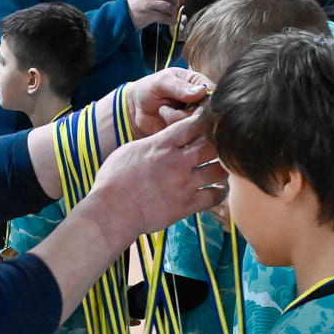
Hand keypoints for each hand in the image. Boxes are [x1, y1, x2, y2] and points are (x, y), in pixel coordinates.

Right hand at [91, 114, 226, 240]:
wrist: (111, 212)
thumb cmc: (112, 181)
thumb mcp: (129, 151)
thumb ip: (152, 143)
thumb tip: (164, 138)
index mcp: (162, 145)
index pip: (194, 124)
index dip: (205, 121)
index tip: (208, 123)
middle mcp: (177, 162)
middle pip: (213, 145)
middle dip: (217, 143)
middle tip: (218, 147)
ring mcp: (184, 184)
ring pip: (219, 170)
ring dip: (222, 167)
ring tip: (220, 167)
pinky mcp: (187, 205)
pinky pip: (215, 196)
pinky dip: (219, 192)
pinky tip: (216, 189)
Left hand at [126, 67, 213, 138]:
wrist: (134, 108)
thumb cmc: (149, 89)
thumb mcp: (162, 82)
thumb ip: (180, 87)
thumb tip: (201, 92)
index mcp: (200, 84)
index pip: (213, 95)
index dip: (203, 101)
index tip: (187, 101)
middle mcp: (201, 103)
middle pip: (206, 113)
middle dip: (184, 112)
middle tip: (165, 105)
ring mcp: (194, 119)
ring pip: (195, 125)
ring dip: (174, 119)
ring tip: (162, 110)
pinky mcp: (186, 132)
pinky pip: (185, 135)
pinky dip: (171, 128)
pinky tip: (163, 120)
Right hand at [128, 0, 182, 30]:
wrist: (122, 13)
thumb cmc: (134, 3)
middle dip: (175, 2)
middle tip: (173, 7)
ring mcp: (149, 4)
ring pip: (169, 6)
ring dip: (173, 12)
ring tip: (171, 15)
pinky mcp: (149, 15)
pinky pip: (164, 18)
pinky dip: (170, 21)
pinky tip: (171, 22)